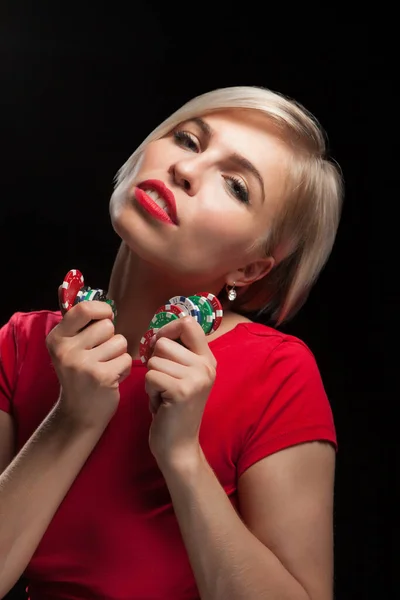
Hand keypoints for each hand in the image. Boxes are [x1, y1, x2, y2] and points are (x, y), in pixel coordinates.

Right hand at [46, 295, 131, 431]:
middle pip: (107, 326)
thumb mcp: (69, 348)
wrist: (78, 414)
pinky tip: (112, 378)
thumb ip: (78, 323)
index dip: (102, 310)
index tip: (105, 319)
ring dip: (119, 354)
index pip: (84, 309)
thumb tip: (79, 292)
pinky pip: (126, 359)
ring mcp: (83, 365)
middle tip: (101, 355)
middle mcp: (66, 350)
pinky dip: (124, 369)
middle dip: (111, 338)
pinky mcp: (102, 377)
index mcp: (57, 338)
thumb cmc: (79, 375)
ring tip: (106, 367)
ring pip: (120, 342)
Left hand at [145, 316, 216, 468]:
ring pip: (154, 361)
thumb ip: (177, 354)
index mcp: (208, 359)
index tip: (160, 344)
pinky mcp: (182, 391)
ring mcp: (196, 378)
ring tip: (163, 395)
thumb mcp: (182, 376)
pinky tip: (160, 403)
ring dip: (151, 379)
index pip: (188, 323)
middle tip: (163, 383)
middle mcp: (206, 366)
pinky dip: (149, 391)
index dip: (167, 329)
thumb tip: (157, 332)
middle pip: (163, 343)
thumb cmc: (173, 409)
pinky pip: (151, 376)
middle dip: (154, 363)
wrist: (179, 447)